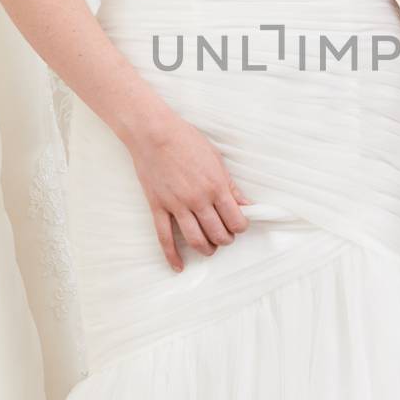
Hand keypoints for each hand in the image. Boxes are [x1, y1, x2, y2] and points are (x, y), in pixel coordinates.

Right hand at [126, 112, 253, 271]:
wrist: (154, 133)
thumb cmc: (187, 141)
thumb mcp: (216, 159)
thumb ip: (230, 186)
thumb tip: (245, 204)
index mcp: (216, 186)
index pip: (235, 220)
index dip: (241, 227)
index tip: (239, 225)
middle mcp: (198, 199)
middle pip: (218, 233)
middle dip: (226, 239)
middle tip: (226, 237)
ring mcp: (177, 205)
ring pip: (195, 240)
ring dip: (206, 249)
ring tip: (210, 248)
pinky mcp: (158, 207)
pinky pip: (165, 238)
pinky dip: (172, 256)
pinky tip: (178, 266)